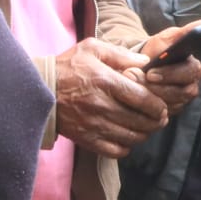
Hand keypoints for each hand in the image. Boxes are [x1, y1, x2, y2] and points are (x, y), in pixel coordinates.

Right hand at [52, 38, 170, 157]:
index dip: (158, 106)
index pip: (143, 99)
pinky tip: (127, 137)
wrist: (38, 90)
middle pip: (141, 121)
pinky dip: (126, 147)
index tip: (162, 107)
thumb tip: (146, 63)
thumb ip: (121, 54)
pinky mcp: (86, 139)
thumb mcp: (92, 49)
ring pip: (131, 138)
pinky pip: (115, 151)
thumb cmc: (67, 67)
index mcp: (105, 82)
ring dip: (144, 134)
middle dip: (156, 121)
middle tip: (160, 118)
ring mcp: (93, 125)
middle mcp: (100, 105)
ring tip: (146, 127)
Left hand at [128, 26, 200, 116]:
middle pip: (182, 92)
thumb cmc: (157, 50)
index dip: (171, 74)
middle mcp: (191, 86)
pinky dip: (147, 107)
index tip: (152, 72)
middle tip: (139, 80)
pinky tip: (136, 98)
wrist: (142, 67)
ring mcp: (180, 101)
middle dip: (159, 87)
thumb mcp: (169, 37)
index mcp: (194, 68)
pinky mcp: (169, 112)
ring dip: (151, 96)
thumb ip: (188, 30)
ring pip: (171, 104)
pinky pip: (162, 114)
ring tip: (133, 87)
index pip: (191, 73)